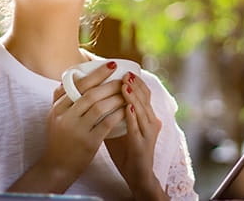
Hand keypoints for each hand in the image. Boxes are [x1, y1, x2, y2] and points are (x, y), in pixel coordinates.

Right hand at [8, 62, 125, 192]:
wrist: (57, 167)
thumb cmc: (60, 139)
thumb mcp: (56, 117)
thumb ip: (63, 98)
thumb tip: (74, 76)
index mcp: (57, 109)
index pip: (77, 85)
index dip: (96, 74)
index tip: (111, 65)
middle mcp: (65, 117)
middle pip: (90, 94)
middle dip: (109, 84)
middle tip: (123, 78)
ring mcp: (76, 130)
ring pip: (99, 107)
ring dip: (116, 97)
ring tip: (127, 92)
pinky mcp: (88, 142)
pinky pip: (107, 123)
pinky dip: (118, 114)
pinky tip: (127, 109)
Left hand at [105, 73, 166, 199]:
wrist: (136, 174)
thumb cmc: (125, 150)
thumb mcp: (118, 126)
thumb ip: (111, 112)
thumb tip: (93, 96)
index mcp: (145, 116)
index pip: (144, 93)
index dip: (136, 81)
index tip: (125, 70)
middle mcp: (151, 121)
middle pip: (146, 98)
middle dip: (135, 84)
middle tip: (125, 73)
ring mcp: (149, 132)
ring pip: (142, 110)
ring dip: (133, 97)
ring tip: (124, 85)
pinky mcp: (143, 144)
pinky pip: (138, 128)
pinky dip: (132, 116)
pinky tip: (126, 107)